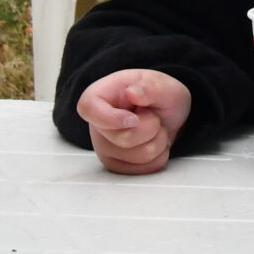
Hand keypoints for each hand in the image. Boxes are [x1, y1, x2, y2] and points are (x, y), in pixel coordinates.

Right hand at [77, 69, 191, 174]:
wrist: (165, 114)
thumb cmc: (158, 95)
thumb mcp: (162, 83)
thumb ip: (151, 87)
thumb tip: (132, 92)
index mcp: (100, 95)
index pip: (88, 108)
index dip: (110, 117)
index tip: (133, 118)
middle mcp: (96, 124)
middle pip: (124, 138)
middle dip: (151, 127)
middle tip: (154, 115)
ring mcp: (103, 148)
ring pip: (137, 156)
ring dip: (158, 141)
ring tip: (155, 128)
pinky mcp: (115, 165)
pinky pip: (143, 169)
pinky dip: (158, 156)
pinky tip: (153, 141)